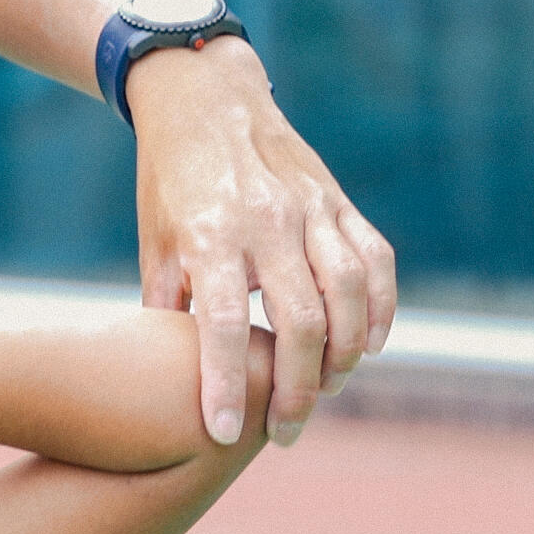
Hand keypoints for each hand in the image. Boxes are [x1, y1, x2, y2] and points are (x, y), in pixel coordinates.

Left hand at [125, 37, 396, 445]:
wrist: (205, 98)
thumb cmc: (169, 183)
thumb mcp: (154, 245)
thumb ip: (166, 311)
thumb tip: (168, 383)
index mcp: (210, 234)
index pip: (223, 325)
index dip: (225, 384)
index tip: (223, 434)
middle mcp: (267, 221)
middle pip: (300, 323)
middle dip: (296, 391)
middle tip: (284, 433)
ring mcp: (312, 208)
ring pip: (348, 296)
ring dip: (343, 358)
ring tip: (325, 392)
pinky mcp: (340, 202)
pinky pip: (376, 262)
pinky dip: (379, 311)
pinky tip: (367, 348)